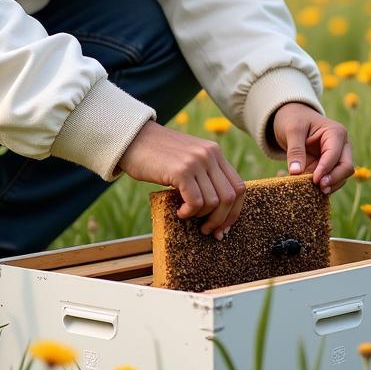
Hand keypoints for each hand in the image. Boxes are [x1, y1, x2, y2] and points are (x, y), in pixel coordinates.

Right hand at [117, 120, 244, 238]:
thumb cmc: (156, 155)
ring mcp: (196, 161)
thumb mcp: (187, 159)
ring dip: (201, 216)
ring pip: (214, 202)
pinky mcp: (181, 170)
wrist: (131, 138)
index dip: (234, 212)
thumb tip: (218, 211)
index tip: (223, 228)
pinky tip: (178, 211)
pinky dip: (188, 213)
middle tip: (207, 231)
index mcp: (215, 152)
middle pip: (230, 198)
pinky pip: (196, 202)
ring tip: (186, 214)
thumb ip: (204, 175)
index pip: (239, 187)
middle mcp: (210, 154)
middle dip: (221, 220)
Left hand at [271, 103, 352, 194]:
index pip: (336, 154)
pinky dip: (320, 186)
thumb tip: (296, 172)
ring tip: (311, 192)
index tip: (315, 180)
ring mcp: (336, 158)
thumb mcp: (292, 130)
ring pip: (341, 177)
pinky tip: (307, 190)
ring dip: (328, 185)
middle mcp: (341, 146)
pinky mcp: (328, 167)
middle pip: (346, 167)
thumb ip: (295, 150)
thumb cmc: (294, 120)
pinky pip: (329, 180)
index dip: (326, 169)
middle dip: (334, 179)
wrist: (292, 118)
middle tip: (319, 188)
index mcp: (336, 133)